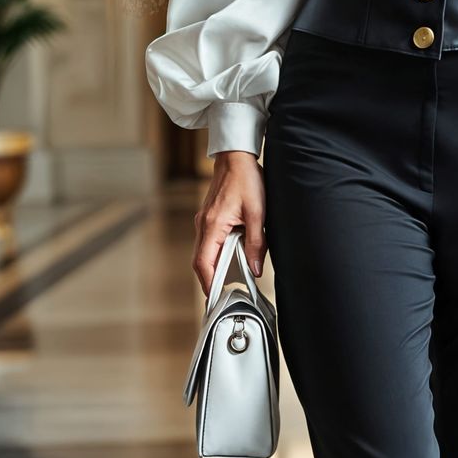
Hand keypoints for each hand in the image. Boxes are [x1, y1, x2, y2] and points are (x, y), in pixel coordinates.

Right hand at [194, 150, 266, 292]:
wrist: (236, 158)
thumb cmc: (246, 179)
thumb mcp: (258, 213)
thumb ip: (256, 243)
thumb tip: (256, 268)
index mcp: (212, 225)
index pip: (204, 263)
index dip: (209, 284)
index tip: (215, 299)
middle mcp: (203, 225)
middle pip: (200, 261)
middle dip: (209, 281)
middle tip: (221, 297)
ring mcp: (203, 221)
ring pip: (203, 252)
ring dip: (213, 268)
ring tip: (227, 283)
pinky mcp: (208, 218)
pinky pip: (207, 242)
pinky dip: (215, 255)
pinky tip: (229, 259)